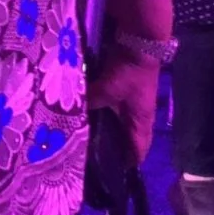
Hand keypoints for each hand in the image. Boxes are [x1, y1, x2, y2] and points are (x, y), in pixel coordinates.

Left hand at [88, 51, 159, 165]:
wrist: (138, 41)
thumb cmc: (130, 72)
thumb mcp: (109, 89)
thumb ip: (91, 101)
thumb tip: (72, 111)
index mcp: (141, 122)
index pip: (137, 151)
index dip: (126, 164)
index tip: (108, 173)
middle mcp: (136, 115)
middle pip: (123, 138)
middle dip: (108, 146)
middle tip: (85, 154)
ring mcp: (127, 100)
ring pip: (112, 121)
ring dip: (99, 126)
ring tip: (77, 134)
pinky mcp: (119, 87)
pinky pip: (105, 104)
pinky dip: (95, 109)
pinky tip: (78, 110)